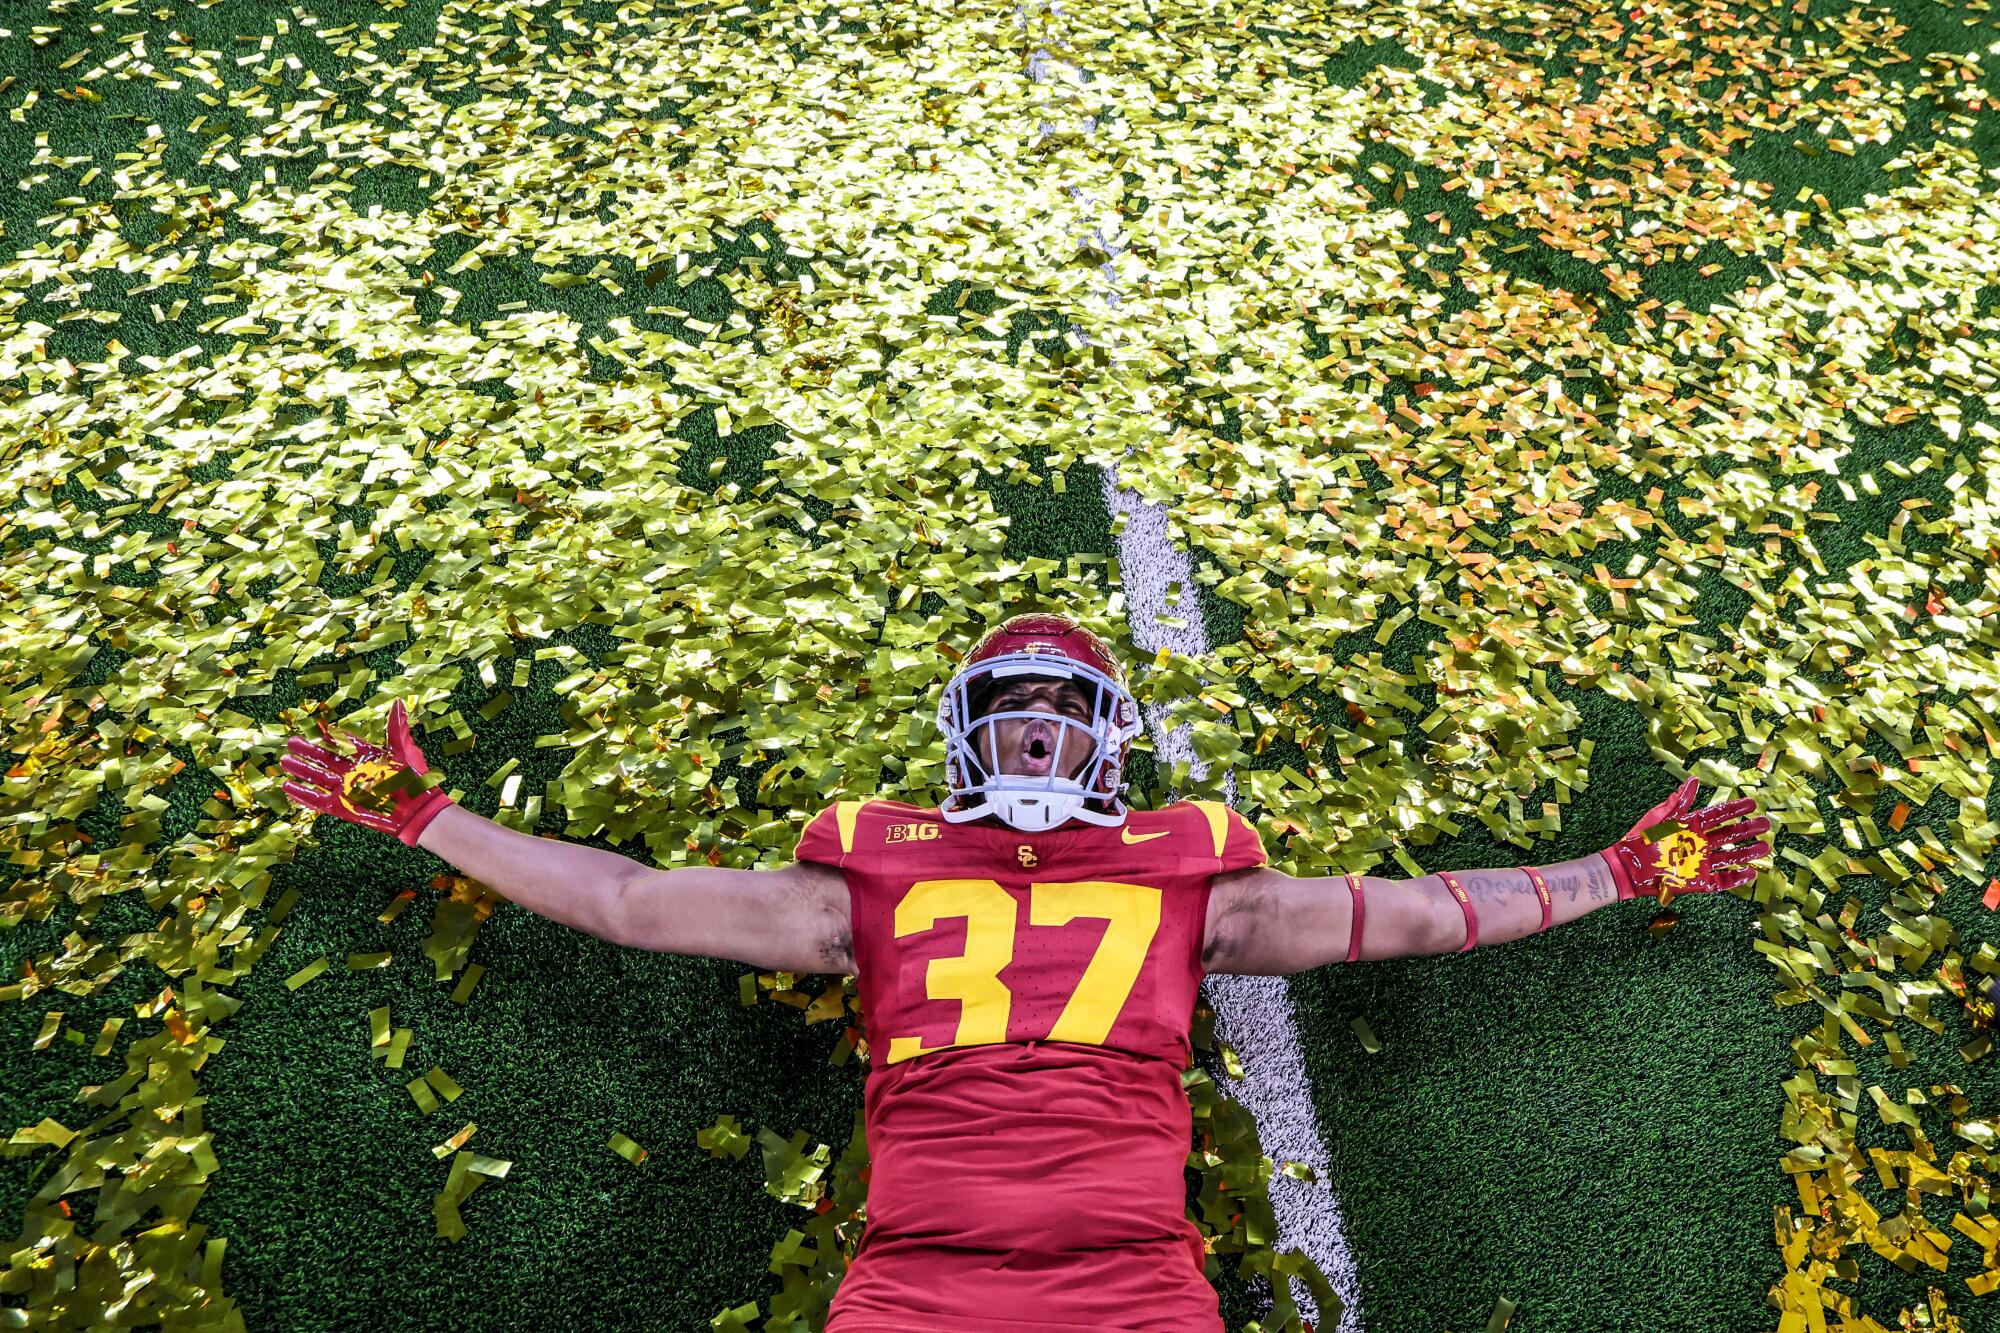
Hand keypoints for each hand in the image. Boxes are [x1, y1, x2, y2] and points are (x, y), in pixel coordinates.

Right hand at [280, 699, 454, 846]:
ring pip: (319, 778)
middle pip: (327, 760)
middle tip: (291, 743)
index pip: (346, 745)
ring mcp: (349, 791)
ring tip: (284, 761)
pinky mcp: (344, 808)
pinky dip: (304, 795)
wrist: (417, 809)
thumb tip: (398, 702)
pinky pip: (320, 801)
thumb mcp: (404, 750)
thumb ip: (397, 727)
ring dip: (302, 771)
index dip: (332, 738)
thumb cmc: (413, 779)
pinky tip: (289, 788)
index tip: (317, 730)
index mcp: (369, 758)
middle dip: (309, 752)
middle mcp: (356, 773)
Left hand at [1601, 776, 1771, 902]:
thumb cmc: (1641, 839)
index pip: (1718, 815)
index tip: (1752, 803)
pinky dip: (1735, 878)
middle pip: (1729, 835)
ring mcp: (1700, 862)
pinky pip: (1721, 880)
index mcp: (1691, 825)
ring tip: (1764, 848)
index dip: (1734, 809)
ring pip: (1729, 857)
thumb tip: (1694, 779)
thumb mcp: (1660, 816)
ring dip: (1747, 853)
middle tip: (1765, 824)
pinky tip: (1750, 873)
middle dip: (1747, 830)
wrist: (1627, 867)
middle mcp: (1699, 843)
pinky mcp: (1697, 881)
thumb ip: (1678, 801)